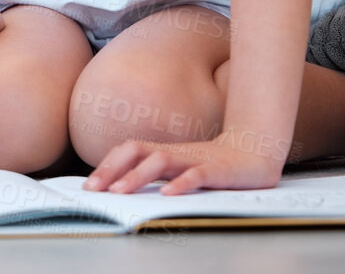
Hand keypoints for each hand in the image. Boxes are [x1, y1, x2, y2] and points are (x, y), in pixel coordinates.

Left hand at [82, 131, 286, 195]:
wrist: (255, 153)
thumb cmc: (212, 164)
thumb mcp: (179, 168)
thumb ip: (155, 174)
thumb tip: (122, 187)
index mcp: (165, 151)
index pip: (129, 151)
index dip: (107, 165)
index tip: (89, 185)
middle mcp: (175, 152)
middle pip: (137, 151)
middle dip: (112, 170)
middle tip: (94, 189)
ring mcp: (195, 159)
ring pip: (162, 161)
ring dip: (138, 176)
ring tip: (120, 191)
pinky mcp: (218, 170)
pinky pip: (197, 174)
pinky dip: (181, 183)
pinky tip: (168, 193)